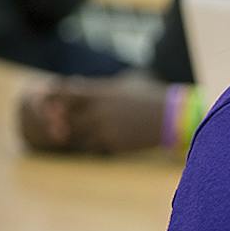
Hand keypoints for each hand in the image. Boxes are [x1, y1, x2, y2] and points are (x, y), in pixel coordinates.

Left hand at [16, 76, 170, 154]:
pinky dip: (90, 146)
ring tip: (81, 133)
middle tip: (66, 122)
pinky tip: (98, 141)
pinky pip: (91, 148)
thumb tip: (79, 82)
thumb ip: (103, 84)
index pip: (65, 94)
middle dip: (61, 121)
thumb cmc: (151, 96)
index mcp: (100, 92)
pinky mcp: (114, 144)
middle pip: (65, 118)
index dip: (57, 98)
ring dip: (74, 136)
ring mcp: (105, 129)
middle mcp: (99, 111)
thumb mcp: (128, 82)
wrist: (172, 117)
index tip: (60, 102)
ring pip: (75, 137)